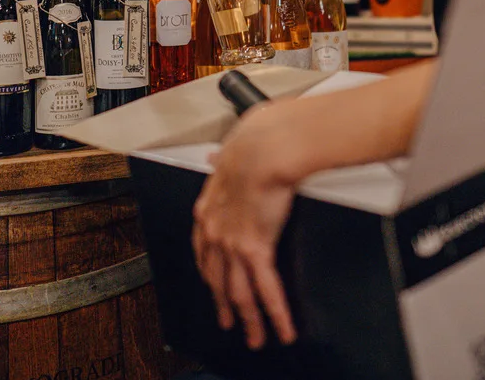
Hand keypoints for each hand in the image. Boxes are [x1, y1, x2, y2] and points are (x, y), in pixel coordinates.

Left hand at [192, 104, 299, 348]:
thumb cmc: (252, 145)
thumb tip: (217, 154)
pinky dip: (276, 313)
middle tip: (229, 323)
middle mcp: (214, 232)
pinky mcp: (255, 249)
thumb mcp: (228, 153)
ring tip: (255, 338)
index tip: (214, 285)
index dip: (209, 273)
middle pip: (217, 280)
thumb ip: (222, 161)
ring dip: (249, 320)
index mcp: (207, 209)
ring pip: (239, 293)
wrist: (262, 148)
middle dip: (223, 305)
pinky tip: (281, 328)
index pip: (203, 252)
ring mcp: (232, 244)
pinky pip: (267, 290)